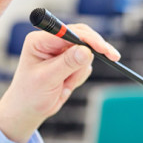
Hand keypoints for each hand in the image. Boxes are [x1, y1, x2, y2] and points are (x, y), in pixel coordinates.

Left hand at [0, 23, 120, 142]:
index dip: (88, 38)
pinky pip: (85, 65)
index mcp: (40, 40)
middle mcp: (51, 41)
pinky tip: (66, 85)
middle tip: (113, 58)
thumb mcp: (47, 79)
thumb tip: (87, 51)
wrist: (29, 110)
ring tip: (64, 84)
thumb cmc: (30, 94)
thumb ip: (67, 64)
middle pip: (82, 36)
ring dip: (79, 71)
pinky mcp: (69, 60)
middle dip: (94, 50)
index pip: (68, 32)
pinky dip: (79, 77)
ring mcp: (61, 51)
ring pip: (86, 53)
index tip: (103, 49)